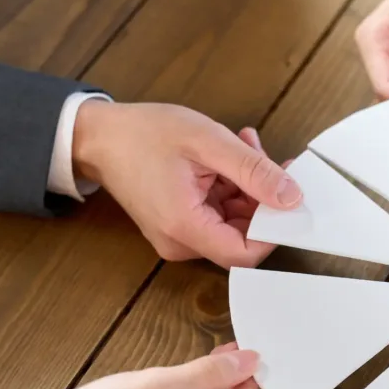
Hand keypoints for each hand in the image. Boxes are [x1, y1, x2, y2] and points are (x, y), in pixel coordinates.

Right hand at [72, 101, 301, 266]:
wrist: (97, 136)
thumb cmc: (142, 134)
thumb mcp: (207, 142)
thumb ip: (253, 171)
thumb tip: (291, 196)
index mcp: (184, 227)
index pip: (244, 254)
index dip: (273, 231)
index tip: (288, 199)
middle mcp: (180, 242)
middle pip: (241, 236)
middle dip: (261, 198)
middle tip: (265, 157)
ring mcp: (178, 236)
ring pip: (232, 221)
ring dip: (247, 186)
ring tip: (244, 146)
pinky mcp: (179, 224)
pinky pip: (217, 213)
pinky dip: (230, 186)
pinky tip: (228, 156)